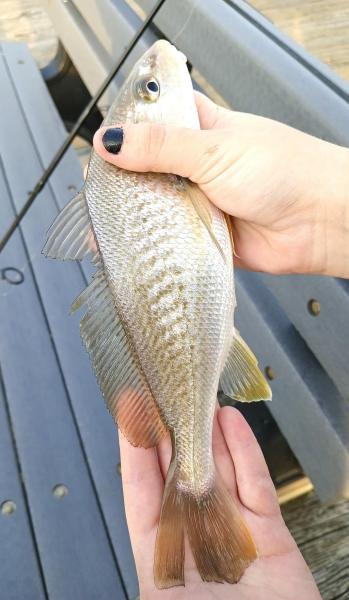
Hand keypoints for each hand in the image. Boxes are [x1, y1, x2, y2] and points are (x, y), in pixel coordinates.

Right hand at [94, 91, 348, 277]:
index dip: (124, 133)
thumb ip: (160, 147)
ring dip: (137, 218)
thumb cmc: (283, 171)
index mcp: (201, 129)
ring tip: (105, 227)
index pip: (153, 123)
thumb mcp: (213, 149)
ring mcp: (202, 201)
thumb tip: (109, 141)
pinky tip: (133, 250)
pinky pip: (174, 240)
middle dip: (124, 184)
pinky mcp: (207, 235)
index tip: (97, 149)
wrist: (320, 221)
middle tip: (97, 197)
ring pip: (158, 208)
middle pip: (148, 170)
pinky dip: (156, 246)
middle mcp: (198, 165)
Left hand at [119, 406, 319, 598]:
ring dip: (208, 431)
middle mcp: (193, 532)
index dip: (135, 445)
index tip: (131, 407)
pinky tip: (232, 422)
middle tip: (169, 388)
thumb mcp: (161, 595)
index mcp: (157, 549)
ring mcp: (232, 529)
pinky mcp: (269, 531)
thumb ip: (150, 553)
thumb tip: (135, 515)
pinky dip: (244, 450)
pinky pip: (254, 482)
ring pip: (218, 467)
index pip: (140, 484)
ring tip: (199, 394)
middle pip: (180, 468)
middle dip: (174, 429)